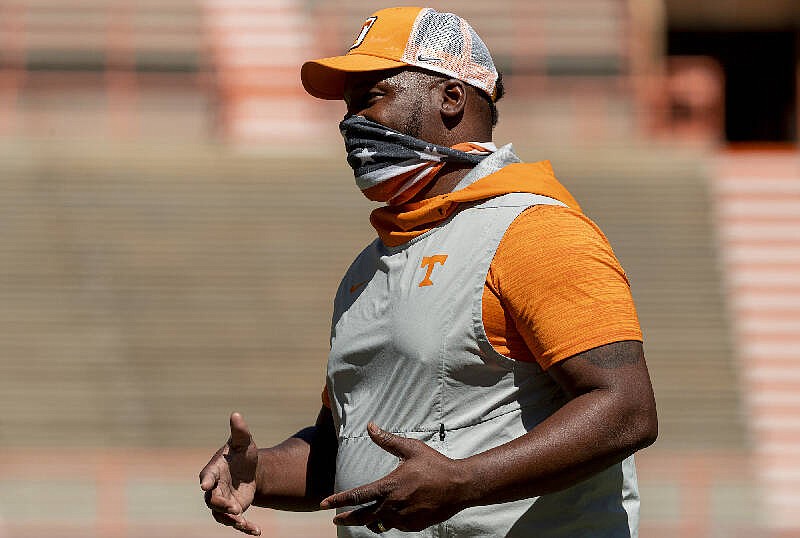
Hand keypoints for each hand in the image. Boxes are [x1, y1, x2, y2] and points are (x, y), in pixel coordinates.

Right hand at [199, 412, 261, 535]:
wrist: (251, 471)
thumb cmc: (243, 454)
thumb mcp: (244, 442)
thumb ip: (240, 431)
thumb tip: (236, 414)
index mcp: (213, 470)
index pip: (206, 476)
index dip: (205, 480)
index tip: (205, 485)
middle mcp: (214, 489)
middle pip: (211, 500)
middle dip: (221, 504)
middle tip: (234, 508)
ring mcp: (222, 502)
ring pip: (221, 515)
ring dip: (231, 520)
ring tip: (244, 522)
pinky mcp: (233, 512)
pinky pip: (235, 522)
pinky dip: (245, 528)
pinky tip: (257, 531)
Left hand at [320, 422, 467, 532]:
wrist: (459, 486)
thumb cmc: (435, 465)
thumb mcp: (411, 449)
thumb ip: (388, 440)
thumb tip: (370, 426)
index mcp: (389, 487)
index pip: (357, 496)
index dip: (338, 500)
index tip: (324, 504)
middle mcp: (393, 506)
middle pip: (362, 517)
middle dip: (346, 519)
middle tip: (335, 520)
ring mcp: (403, 518)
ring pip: (378, 524)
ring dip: (369, 521)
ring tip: (363, 518)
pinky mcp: (413, 526)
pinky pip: (395, 526)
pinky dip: (389, 521)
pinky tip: (390, 514)